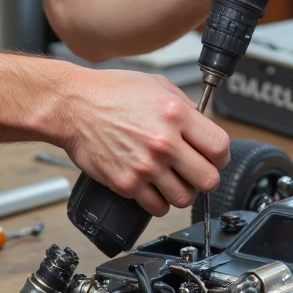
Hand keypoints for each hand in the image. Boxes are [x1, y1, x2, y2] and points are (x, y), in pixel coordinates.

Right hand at [62, 68, 229, 215]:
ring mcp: (145, 166)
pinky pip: (157, 207)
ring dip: (181, 191)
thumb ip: (184, 106)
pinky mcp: (126, 183)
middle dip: (204, 177)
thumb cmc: (108, 93)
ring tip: (170, 179)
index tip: (214, 157)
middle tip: (194, 171)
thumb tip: (203, 126)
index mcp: (176, 115)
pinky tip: (151, 186)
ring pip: (184, 199)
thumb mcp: (155, 85)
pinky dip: (158, 201)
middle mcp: (163, 143)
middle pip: (208, 180)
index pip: (220, 148)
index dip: (221, 156)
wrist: (71, 106)